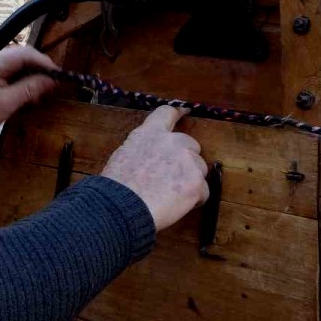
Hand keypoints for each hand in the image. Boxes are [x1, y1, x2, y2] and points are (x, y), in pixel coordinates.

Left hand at [0, 45, 58, 135]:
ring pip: (22, 62)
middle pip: (24, 55)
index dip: (43, 61)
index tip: (57, 74)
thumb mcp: (7, 103)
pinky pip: (16, 69)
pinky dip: (26, 79)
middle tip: (52, 83)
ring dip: (34, 74)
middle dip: (40, 68)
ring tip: (42, 91)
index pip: (24, 53)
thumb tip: (51, 80)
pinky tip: (31, 92)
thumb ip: (29, 89)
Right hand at [100, 106, 209, 230]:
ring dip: (190, 180)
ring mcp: (187, 162)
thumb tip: (152, 156)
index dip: (178, 112)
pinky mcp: (196, 183)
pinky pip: (203, 191)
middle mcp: (172, 142)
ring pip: (199, 169)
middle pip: (191, 145)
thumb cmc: (116, 188)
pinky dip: (194, 199)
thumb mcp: (123, 156)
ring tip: (171, 196)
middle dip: (185, 159)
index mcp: (150, 134)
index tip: (185, 112)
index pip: (167, 114)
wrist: (121, 208)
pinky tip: (177, 206)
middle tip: (171, 177)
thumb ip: (144, 149)